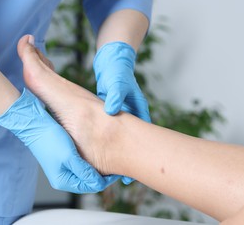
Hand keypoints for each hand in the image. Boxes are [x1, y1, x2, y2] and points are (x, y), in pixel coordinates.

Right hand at [0, 88, 116, 192]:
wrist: (35, 123)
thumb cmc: (49, 138)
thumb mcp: (69, 157)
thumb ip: (84, 172)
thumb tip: (98, 184)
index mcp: (63, 181)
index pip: (92, 186)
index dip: (106, 179)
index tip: (116, 169)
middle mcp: (63, 176)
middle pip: (89, 180)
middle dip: (102, 172)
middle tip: (113, 161)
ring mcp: (63, 166)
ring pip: (86, 170)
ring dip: (96, 164)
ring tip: (106, 155)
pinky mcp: (63, 156)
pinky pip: (81, 161)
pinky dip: (89, 157)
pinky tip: (95, 149)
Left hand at [93, 42, 150, 183]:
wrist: (111, 64)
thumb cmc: (117, 73)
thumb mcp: (117, 84)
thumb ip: (116, 96)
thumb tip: (111, 111)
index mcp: (138, 110)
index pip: (143, 136)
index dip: (139, 154)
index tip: (134, 171)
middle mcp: (131, 117)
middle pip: (133, 142)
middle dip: (128, 159)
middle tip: (123, 178)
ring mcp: (121, 117)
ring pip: (120, 138)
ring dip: (116, 152)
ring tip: (112, 171)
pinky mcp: (112, 116)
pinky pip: (110, 132)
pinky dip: (106, 143)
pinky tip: (101, 154)